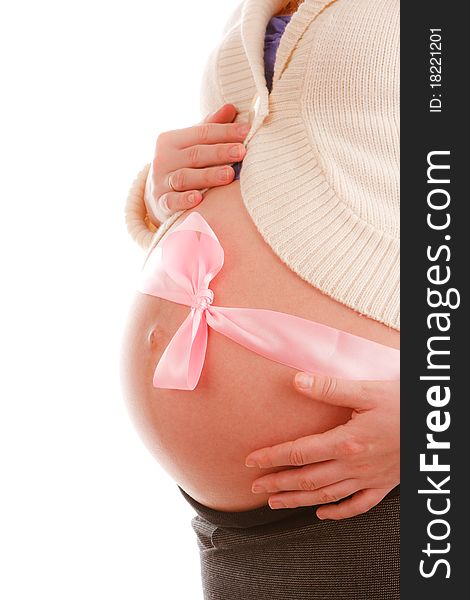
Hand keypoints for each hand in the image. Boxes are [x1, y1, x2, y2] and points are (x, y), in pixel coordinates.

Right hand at [144, 103, 249, 224]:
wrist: (157, 196)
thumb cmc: (181, 166)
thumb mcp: (190, 145)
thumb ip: (209, 128)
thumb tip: (231, 108)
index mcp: (170, 140)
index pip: (202, 133)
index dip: (225, 132)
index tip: (247, 132)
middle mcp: (163, 159)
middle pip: (195, 154)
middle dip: (219, 152)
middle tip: (242, 151)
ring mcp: (161, 182)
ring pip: (185, 177)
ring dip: (208, 176)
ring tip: (229, 175)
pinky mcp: (161, 203)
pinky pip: (171, 201)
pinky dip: (184, 200)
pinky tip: (198, 198)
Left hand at [245, 373, 399, 519]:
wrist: (433, 426)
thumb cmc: (403, 405)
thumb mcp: (366, 392)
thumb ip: (329, 389)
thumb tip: (296, 381)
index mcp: (346, 442)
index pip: (299, 452)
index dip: (272, 457)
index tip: (251, 461)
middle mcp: (353, 466)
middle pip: (307, 479)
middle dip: (278, 483)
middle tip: (255, 488)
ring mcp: (368, 479)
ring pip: (326, 496)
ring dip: (298, 500)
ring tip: (275, 503)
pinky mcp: (383, 486)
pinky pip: (357, 506)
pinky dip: (337, 513)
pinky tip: (321, 514)